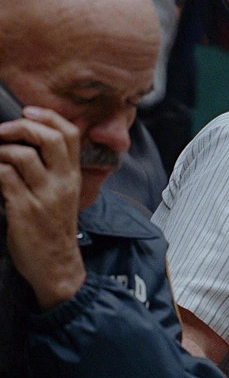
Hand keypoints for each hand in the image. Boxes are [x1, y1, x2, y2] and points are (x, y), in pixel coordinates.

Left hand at [0, 106, 84, 309]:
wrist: (56, 265)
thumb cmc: (54, 229)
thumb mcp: (64, 196)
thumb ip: (54, 170)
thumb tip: (29, 143)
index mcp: (73, 176)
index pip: (70, 134)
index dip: (48, 116)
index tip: (28, 111)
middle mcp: (62, 182)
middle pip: (48, 138)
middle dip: (20, 127)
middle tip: (2, 132)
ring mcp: (44, 195)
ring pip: (20, 155)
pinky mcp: (24, 209)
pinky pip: (3, 177)